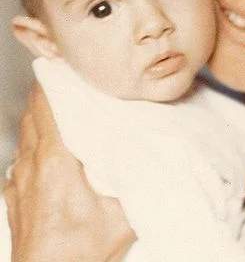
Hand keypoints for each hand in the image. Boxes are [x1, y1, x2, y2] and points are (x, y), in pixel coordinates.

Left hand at [3, 83, 135, 261]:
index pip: (46, 107)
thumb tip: (163, 161)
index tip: (65, 67)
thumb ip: (140, 184)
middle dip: (48, 94)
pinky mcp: (13, 199)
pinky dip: (31, 146)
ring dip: (38, 119)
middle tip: (70, 82)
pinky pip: (19, 160)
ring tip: (61, 110)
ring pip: (23, 136)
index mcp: (56, 161)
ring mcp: (18, 183)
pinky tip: (47, 153)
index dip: (53, 82)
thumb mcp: (122, 218)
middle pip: (32, 115)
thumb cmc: (77, 254)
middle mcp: (31, 166)